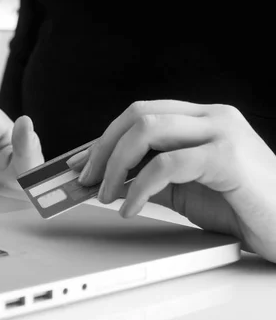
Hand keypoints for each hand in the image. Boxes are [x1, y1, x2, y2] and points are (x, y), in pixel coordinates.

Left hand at [77, 100, 275, 262]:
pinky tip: (130, 207)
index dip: (105, 137)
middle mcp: (211, 116)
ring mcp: (221, 132)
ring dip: (115, 165)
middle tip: (87, 179)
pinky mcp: (227, 157)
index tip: (80, 161)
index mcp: (201, 119)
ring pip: (147, 130)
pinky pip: (167, 164)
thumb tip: (108, 179)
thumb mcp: (186, 189)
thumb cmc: (242, 206)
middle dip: (103, 148)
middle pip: (138, 114)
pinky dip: (139, 187)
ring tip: (105, 194)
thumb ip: (151, 178)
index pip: (141, 114)